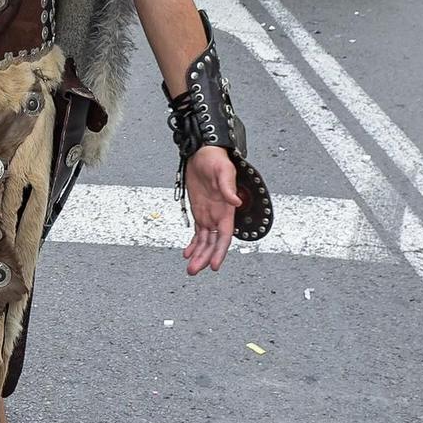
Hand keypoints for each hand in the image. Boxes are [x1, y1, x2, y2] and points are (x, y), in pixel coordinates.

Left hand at [182, 146, 239, 275]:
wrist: (203, 152)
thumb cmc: (216, 159)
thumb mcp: (223, 170)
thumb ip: (228, 186)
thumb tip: (235, 202)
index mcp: (226, 209)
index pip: (224, 236)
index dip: (220, 252)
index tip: (214, 265)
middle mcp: (218, 215)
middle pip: (212, 243)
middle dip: (205, 258)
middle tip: (194, 270)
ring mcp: (208, 214)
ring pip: (204, 241)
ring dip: (198, 255)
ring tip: (190, 268)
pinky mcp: (199, 211)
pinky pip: (198, 233)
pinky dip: (193, 244)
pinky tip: (187, 253)